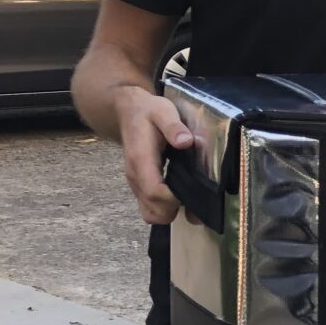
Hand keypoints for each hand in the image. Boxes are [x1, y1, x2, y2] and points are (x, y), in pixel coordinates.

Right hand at [117, 90, 194, 224]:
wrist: (129, 111)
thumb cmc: (149, 112)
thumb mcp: (163, 111)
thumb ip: (174, 126)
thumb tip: (186, 141)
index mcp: (140, 160)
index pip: (155, 192)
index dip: (175, 199)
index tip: (194, 193)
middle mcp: (135, 176)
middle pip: (153, 210)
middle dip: (176, 209)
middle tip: (197, 198)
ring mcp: (135, 183)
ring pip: (150, 213)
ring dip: (170, 212)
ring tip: (190, 199)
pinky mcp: (139, 186)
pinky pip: (149, 207)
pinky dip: (165, 209)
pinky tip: (180, 196)